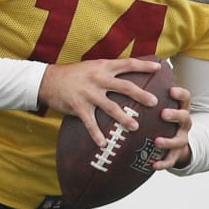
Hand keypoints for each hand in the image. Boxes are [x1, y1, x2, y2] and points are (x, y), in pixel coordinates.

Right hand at [37, 56, 160, 148]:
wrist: (48, 80)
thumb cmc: (73, 74)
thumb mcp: (92, 66)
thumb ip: (109, 70)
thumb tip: (129, 73)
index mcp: (103, 67)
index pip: (127, 64)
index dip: (144, 66)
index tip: (160, 69)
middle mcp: (98, 79)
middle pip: (125, 87)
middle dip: (141, 95)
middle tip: (154, 103)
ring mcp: (89, 93)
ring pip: (111, 107)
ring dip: (124, 118)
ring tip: (135, 127)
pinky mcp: (78, 106)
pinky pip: (90, 123)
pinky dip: (97, 134)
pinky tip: (104, 143)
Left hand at [150, 85, 193, 170]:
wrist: (176, 143)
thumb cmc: (163, 118)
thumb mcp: (162, 105)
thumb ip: (151, 94)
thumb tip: (132, 73)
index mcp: (180, 109)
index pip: (185, 98)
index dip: (180, 94)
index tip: (171, 90)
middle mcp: (184, 123)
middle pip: (184, 117)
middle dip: (175, 115)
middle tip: (163, 114)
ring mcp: (181, 139)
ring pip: (179, 140)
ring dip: (168, 141)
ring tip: (157, 141)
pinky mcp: (176, 154)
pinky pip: (171, 160)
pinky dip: (163, 163)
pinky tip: (153, 165)